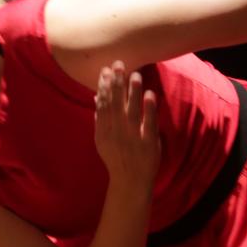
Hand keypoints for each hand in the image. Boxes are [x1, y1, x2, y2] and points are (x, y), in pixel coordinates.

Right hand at [93, 61, 160, 189]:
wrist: (129, 182)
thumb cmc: (116, 158)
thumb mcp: (102, 139)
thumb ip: (100, 118)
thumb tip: (96, 96)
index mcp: (104, 130)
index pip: (103, 104)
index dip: (104, 86)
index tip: (106, 70)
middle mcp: (116, 132)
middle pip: (116, 104)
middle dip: (117, 83)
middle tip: (119, 64)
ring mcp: (132, 137)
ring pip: (131, 111)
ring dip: (133, 92)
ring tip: (135, 74)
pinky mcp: (148, 143)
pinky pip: (148, 123)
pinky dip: (149, 109)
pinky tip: (150, 94)